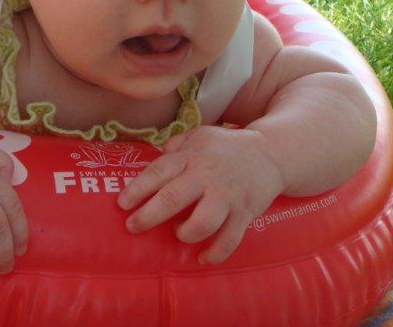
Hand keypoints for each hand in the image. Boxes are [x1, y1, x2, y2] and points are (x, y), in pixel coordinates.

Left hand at [117, 126, 283, 263]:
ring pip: (202, 222)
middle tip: (132, 226)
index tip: (122, 203)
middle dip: (148, 216)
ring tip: (178, 233)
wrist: (271, 153)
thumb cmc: (227, 147)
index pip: (159, 171)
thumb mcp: (201, 135)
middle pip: (173, 197)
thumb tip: (157, 152)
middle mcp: (207, 176)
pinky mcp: (245, 213)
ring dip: (184, 234)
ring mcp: (227, 195)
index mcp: (192, 156)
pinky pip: (229, 240)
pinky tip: (202, 258)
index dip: (138, 188)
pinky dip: (214, 254)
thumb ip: (177, 144)